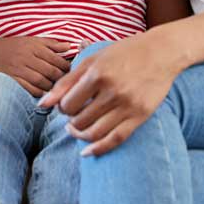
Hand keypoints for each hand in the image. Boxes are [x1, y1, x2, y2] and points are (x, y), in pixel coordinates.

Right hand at [0, 36, 73, 96]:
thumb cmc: (9, 47)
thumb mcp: (29, 40)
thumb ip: (50, 43)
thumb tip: (69, 46)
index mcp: (33, 46)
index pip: (56, 58)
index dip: (66, 67)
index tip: (71, 72)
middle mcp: (27, 56)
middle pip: (51, 71)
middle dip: (61, 79)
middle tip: (66, 84)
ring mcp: (18, 68)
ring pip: (42, 80)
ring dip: (51, 87)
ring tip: (56, 90)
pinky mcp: (11, 79)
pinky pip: (29, 88)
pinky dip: (39, 93)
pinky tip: (43, 94)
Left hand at [39, 32, 183, 156]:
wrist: (162, 52)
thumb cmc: (123, 52)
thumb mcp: (92, 60)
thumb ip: (66, 81)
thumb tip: (42, 104)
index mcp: (98, 74)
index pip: (68, 104)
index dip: (62, 108)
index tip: (66, 105)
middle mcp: (113, 91)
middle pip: (80, 120)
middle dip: (71, 122)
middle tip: (72, 117)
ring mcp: (128, 105)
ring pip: (95, 132)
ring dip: (80, 135)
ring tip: (77, 130)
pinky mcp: (140, 115)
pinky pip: (116, 139)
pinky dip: (99, 149)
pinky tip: (87, 151)